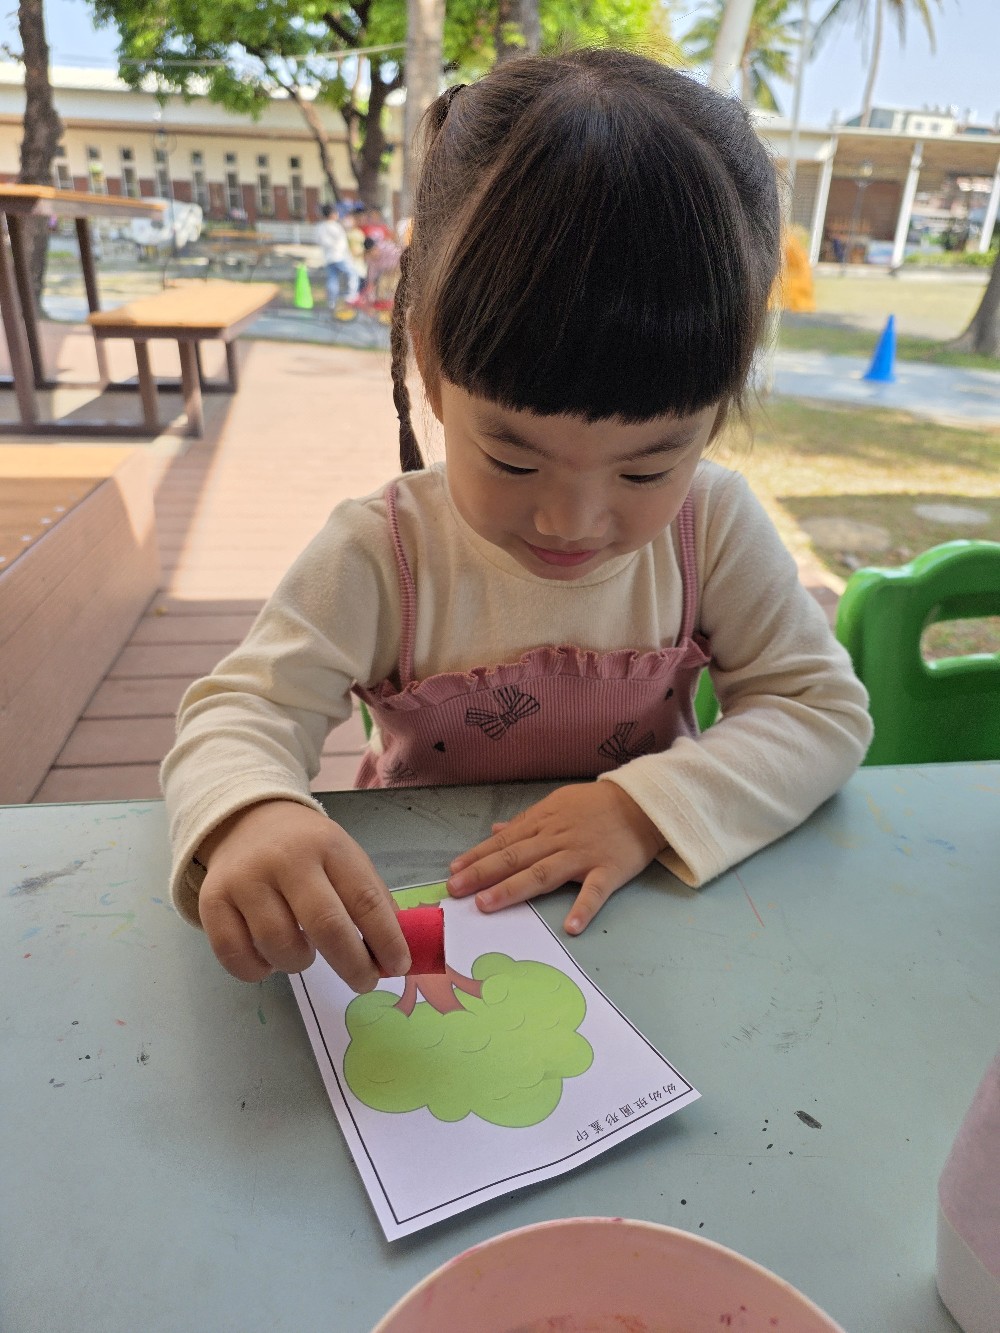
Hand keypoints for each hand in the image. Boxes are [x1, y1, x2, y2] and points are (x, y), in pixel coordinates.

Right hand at [196, 800, 409, 988]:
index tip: (399, 967)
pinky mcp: (212, 901)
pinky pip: (238, 957)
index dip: (387, 940)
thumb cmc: (307, 849)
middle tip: (365, 982)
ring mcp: (246, 880)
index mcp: (329, 846)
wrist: (245, 820)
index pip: (365, 899)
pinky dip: (259, 969)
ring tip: (305, 952)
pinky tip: (270, 956)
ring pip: (281, 947)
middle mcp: (286, 859)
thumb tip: (395, 955)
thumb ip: (371, 901)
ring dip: (301, 964)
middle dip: (353, 965)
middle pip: (326, 926)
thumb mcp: (345, 858)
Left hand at [446, 783, 665, 934]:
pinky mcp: (609, 870)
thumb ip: (526, 821)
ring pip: (543, 873)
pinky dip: (583, 908)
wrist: (643, 802)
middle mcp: (557, 839)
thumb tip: (495, 830)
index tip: (453, 872)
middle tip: (455, 890)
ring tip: (486, 904)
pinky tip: (570, 927)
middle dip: (482, 874)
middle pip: (515, 857)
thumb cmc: (597, 805)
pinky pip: (595, 891)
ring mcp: (583, 855)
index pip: (504, 842)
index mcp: (544, 823)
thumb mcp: (557, 804)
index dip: (477, 857)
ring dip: (513, 888)